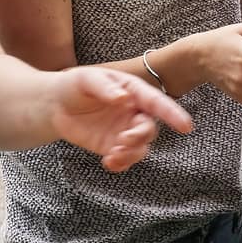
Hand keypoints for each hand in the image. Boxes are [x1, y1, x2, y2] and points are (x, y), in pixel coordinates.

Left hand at [50, 67, 194, 171]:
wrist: (55, 104)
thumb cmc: (75, 84)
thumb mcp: (87, 78)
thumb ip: (105, 87)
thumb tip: (123, 98)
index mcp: (133, 91)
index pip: (156, 102)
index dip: (172, 113)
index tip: (186, 126)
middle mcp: (134, 112)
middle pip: (149, 129)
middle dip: (140, 137)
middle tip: (122, 141)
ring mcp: (125, 130)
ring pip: (141, 147)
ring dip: (131, 154)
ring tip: (112, 155)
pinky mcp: (113, 146)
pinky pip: (126, 159)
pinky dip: (122, 164)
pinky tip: (109, 162)